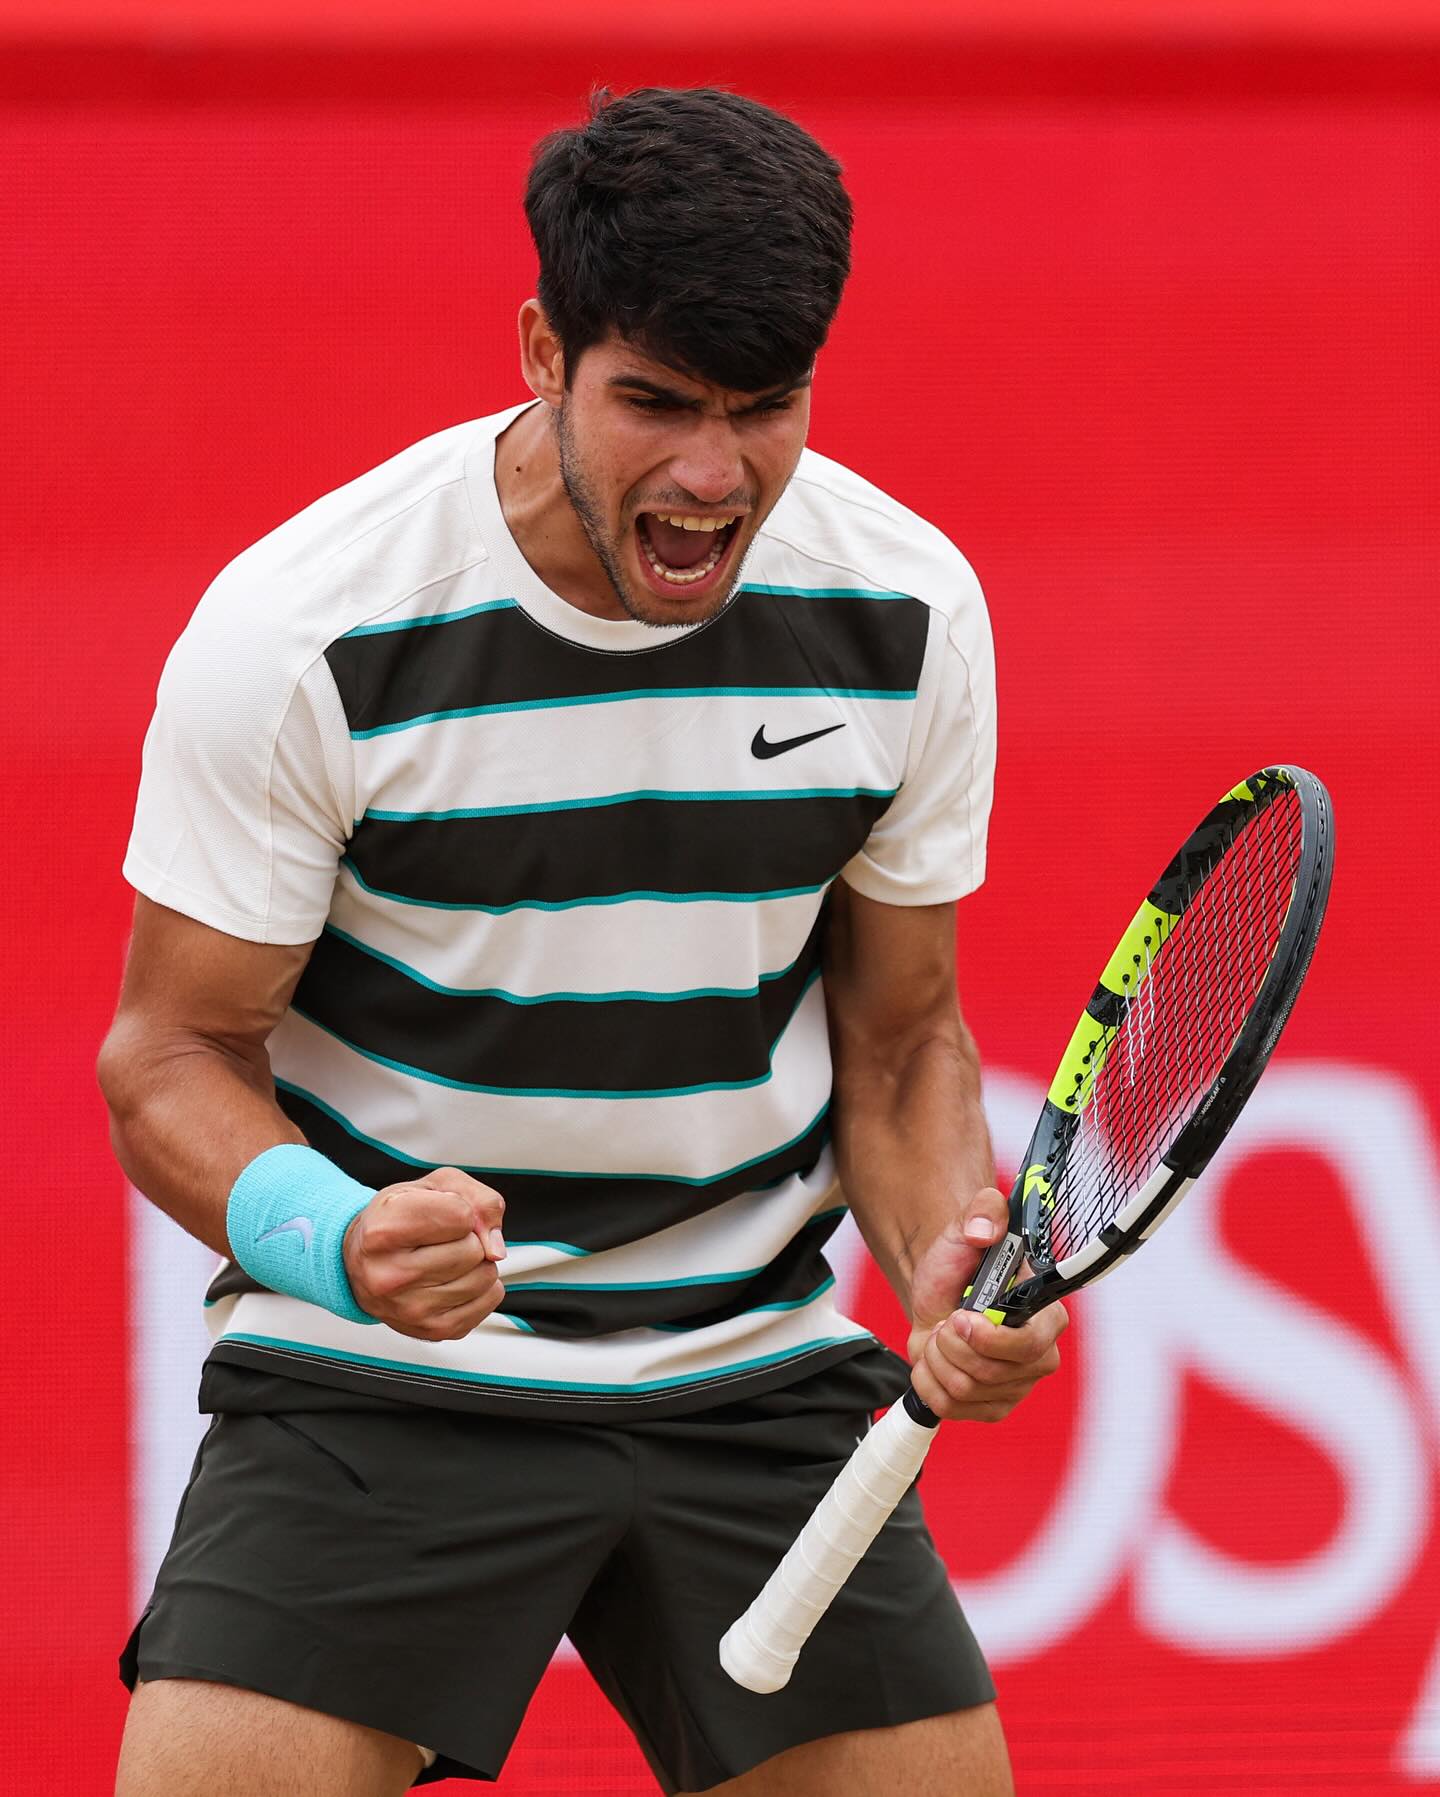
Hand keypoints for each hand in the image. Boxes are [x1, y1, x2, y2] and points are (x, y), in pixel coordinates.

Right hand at [343, 1167, 506, 1341]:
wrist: (364, 1259)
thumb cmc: (399, 1218)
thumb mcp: (435, 1186)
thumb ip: (478, 1200)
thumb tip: (496, 1248)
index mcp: (382, 1232)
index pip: (461, 1216)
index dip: (460, 1209)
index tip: (439, 1213)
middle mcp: (389, 1276)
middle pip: (474, 1249)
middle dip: (468, 1238)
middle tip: (440, 1240)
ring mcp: (409, 1309)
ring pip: (485, 1276)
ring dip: (476, 1263)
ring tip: (445, 1259)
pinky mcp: (432, 1330)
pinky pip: (489, 1300)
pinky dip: (482, 1287)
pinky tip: (453, 1280)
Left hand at [905, 1185, 1066, 1421]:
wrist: (939, 1292)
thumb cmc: (960, 1262)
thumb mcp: (966, 1228)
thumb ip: (983, 1213)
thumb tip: (986, 1229)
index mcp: (1047, 1316)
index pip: (1030, 1346)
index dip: (989, 1339)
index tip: (958, 1318)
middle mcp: (1039, 1357)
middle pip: (990, 1374)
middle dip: (951, 1344)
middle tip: (947, 1319)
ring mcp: (1016, 1387)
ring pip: (963, 1390)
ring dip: (937, 1357)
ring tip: (942, 1333)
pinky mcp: (990, 1408)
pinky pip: (948, 1408)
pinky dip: (928, 1380)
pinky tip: (935, 1358)